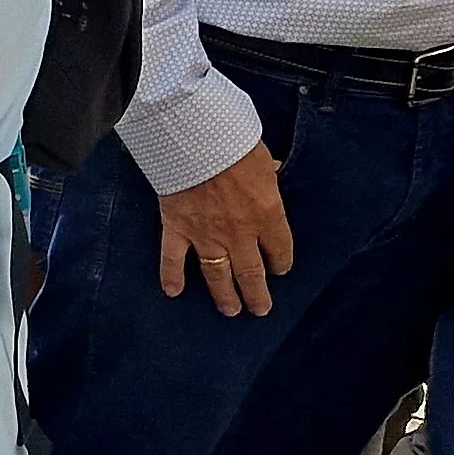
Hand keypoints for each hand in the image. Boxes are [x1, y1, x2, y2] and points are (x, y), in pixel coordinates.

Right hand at [154, 144, 294, 315]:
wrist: (196, 143)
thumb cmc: (235, 145)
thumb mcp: (263, 159)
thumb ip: (267, 174)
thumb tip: (272, 171)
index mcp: (267, 215)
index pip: (280, 249)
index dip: (281, 262)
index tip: (280, 270)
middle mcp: (239, 234)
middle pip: (251, 272)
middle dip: (257, 293)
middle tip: (260, 309)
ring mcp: (206, 236)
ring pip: (217, 274)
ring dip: (224, 295)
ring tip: (230, 311)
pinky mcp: (177, 229)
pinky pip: (173, 259)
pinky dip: (172, 276)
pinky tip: (173, 292)